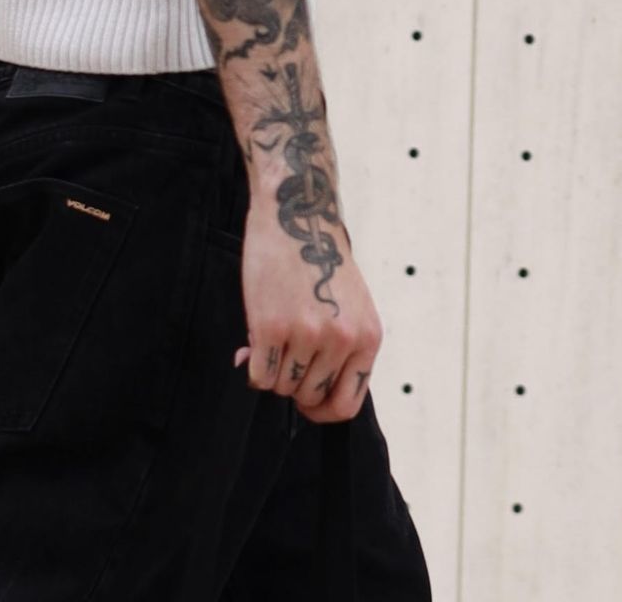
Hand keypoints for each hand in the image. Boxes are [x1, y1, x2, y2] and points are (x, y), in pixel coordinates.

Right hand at [230, 195, 379, 424]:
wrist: (297, 211)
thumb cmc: (319, 257)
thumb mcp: (347, 305)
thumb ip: (333, 350)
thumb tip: (296, 392)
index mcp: (368, 337)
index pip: (347, 404)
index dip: (322, 410)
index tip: (306, 401)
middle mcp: (342, 339)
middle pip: (310, 398)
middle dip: (293, 382)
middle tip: (284, 352)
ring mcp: (307, 334)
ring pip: (282, 387)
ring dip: (272, 369)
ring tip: (273, 334)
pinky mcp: (271, 326)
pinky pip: (259, 376)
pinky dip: (252, 365)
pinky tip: (255, 340)